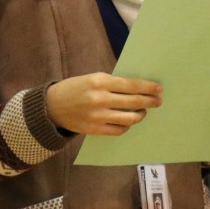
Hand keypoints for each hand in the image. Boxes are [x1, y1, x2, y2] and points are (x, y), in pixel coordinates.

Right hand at [45, 72, 161, 135]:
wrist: (51, 107)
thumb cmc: (75, 89)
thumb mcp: (92, 78)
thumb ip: (112, 83)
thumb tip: (138, 88)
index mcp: (100, 82)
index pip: (131, 85)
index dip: (147, 87)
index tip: (158, 88)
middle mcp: (99, 99)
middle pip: (133, 102)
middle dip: (149, 101)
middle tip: (158, 101)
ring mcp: (97, 116)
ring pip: (129, 119)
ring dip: (140, 115)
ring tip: (143, 111)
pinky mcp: (94, 130)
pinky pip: (118, 130)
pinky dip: (127, 126)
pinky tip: (129, 121)